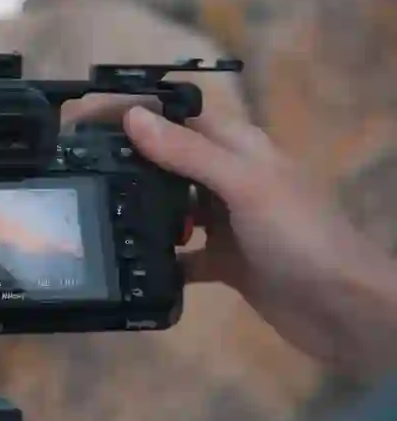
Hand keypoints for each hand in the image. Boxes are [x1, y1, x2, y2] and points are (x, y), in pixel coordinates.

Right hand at [67, 98, 396, 378]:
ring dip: (140, 210)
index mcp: (238, 147)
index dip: (132, 110)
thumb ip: (188, 153)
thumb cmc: (301, 237)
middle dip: (127, 160)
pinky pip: (181, 255)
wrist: (344, 309)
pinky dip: (160, 258)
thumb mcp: (244, 186)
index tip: (83, 119)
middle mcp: (229, 178)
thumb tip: (132, 118)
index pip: (176, 115)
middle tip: (77, 170)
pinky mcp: (225, 262)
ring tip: (97, 214)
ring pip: (171, 206)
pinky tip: (132, 265)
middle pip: (167, 159)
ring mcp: (228, 221)